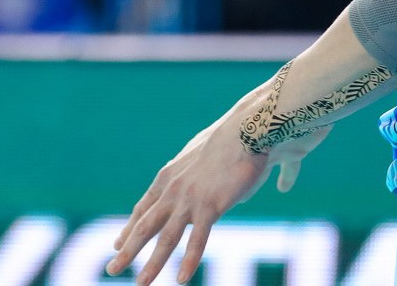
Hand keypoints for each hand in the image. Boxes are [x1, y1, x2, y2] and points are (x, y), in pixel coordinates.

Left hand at [106, 122, 330, 284]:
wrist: (251, 125)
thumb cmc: (243, 137)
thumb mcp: (225, 154)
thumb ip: (238, 173)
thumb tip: (284, 184)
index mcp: (172, 174)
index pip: (146, 206)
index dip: (131, 226)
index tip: (119, 242)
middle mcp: (174, 187)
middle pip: (145, 225)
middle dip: (128, 250)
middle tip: (112, 269)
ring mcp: (189, 198)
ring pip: (164, 239)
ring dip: (151, 265)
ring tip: (139, 285)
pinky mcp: (210, 205)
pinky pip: (197, 240)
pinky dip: (189, 261)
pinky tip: (181, 280)